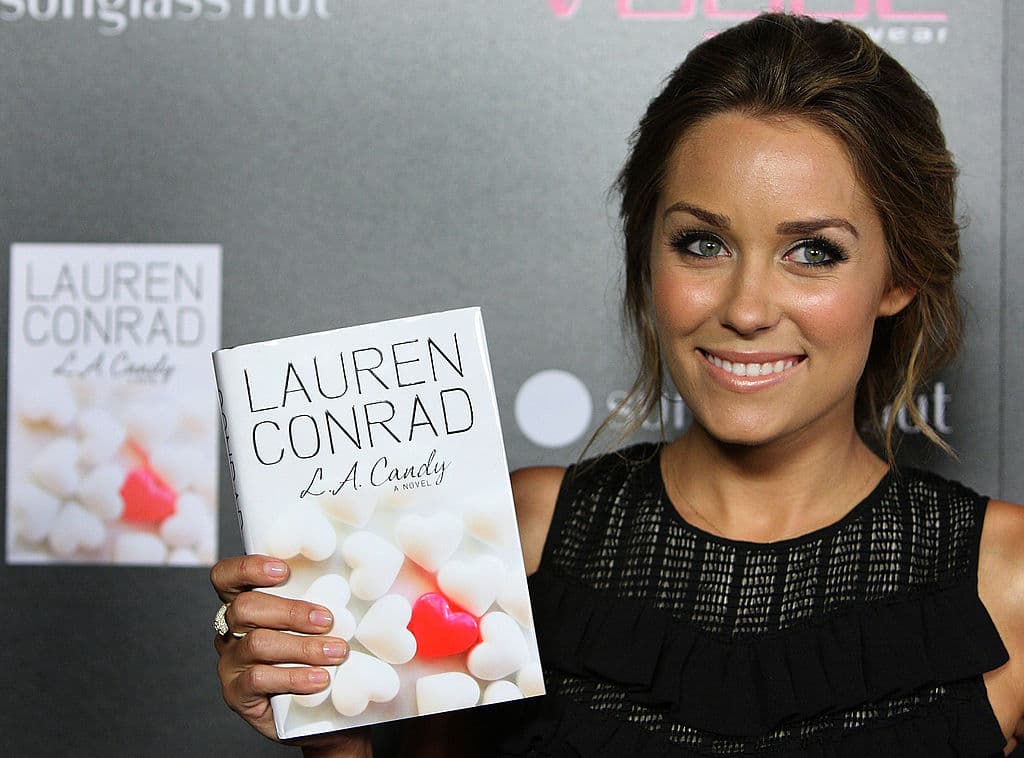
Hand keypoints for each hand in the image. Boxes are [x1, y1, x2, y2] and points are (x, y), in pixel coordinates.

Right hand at [210, 554, 369, 754]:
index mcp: (247, 602)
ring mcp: (231, 662)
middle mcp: (231, 630)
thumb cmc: (324, 651)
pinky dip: (294, 677)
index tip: (284, 570)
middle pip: (244, 608)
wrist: (324, 707)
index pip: (226, 576)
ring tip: (337, 652)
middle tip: (327, 620)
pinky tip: (320, 679)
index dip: (248, 568)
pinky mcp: (237, 694)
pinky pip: (260, 679)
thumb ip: (325, 595)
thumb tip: (361, 572)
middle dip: (290, 611)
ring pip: (257, 644)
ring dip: (302, 646)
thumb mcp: (323, 619)